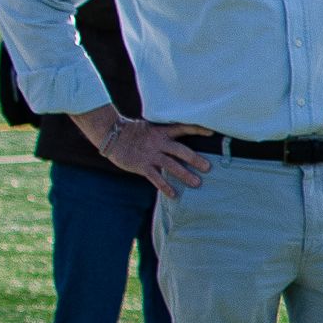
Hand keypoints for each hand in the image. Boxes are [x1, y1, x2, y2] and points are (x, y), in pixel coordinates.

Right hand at [79, 108, 207, 196]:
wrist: (112, 136)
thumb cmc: (134, 133)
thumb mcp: (150, 129)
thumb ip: (165, 135)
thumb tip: (182, 141)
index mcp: (161, 132)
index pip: (182, 128)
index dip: (196, 129)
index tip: (211, 132)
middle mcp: (158, 142)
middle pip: (180, 150)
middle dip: (195, 159)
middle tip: (208, 167)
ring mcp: (150, 154)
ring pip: (171, 165)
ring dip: (184, 175)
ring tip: (197, 183)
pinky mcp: (142, 165)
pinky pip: (155, 178)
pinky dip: (165, 186)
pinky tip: (174, 194)